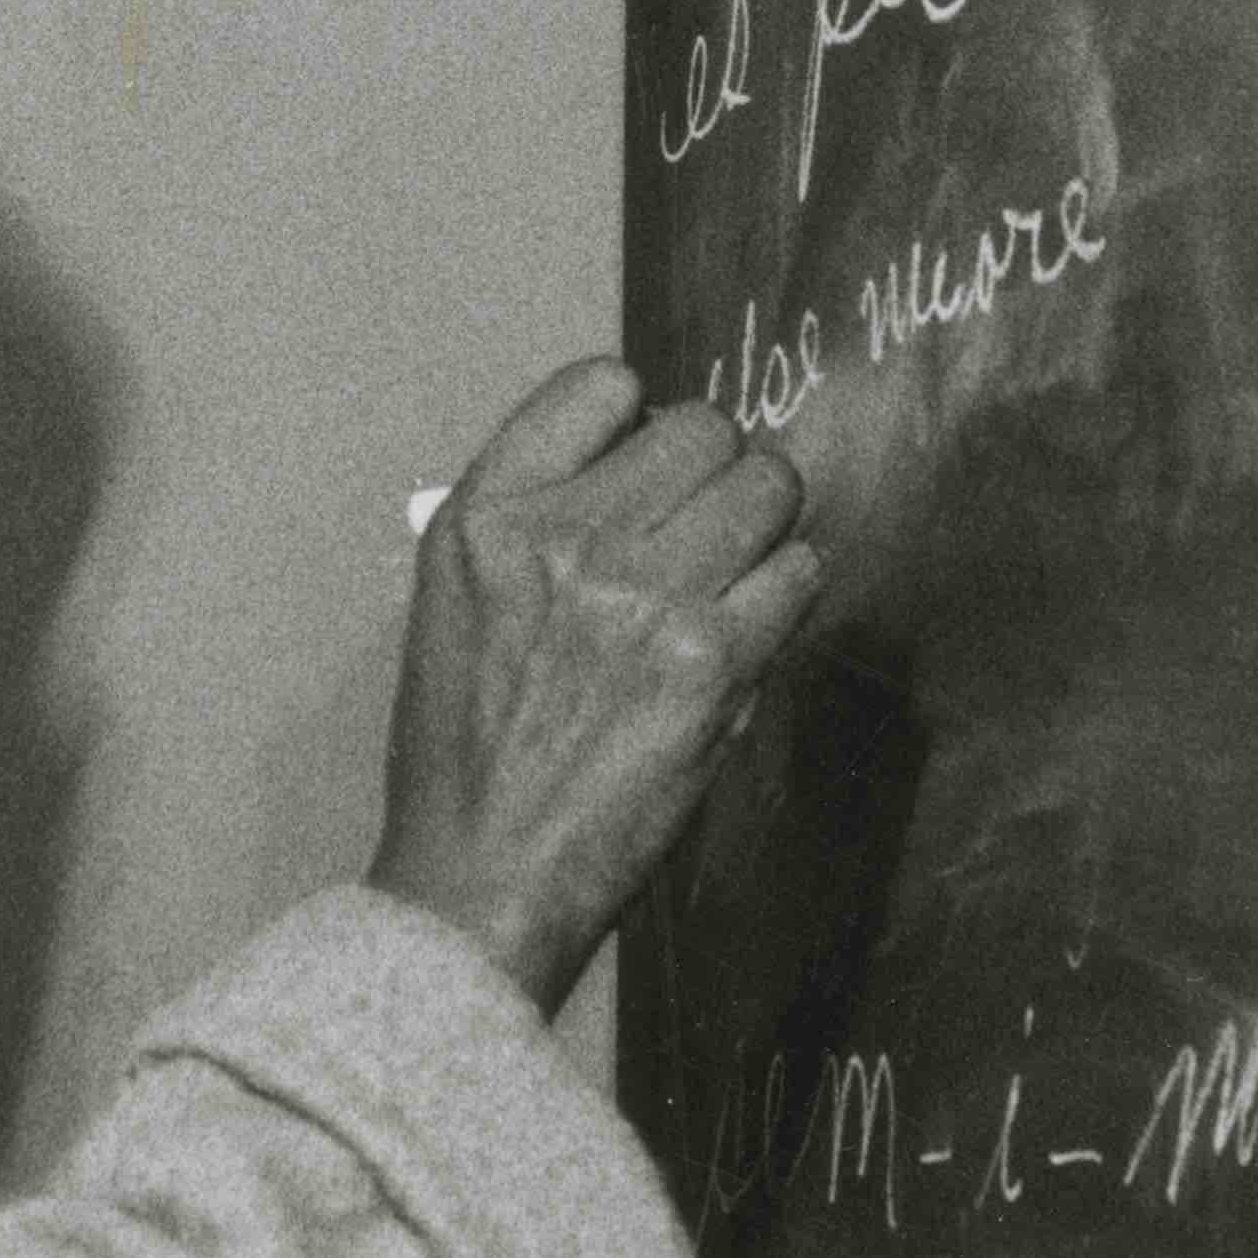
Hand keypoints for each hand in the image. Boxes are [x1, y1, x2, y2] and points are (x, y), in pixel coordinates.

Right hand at [372, 358, 821, 1009]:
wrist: (484, 870)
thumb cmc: (469, 751)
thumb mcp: (458, 602)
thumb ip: (540, 523)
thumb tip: (647, 472)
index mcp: (488, 514)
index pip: (601, 386)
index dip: (637, 423)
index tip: (643, 467)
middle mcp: (565, 536)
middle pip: (702, 428)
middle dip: (714, 471)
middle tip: (702, 528)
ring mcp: (644, 594)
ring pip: (766, 483)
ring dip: (762, 522)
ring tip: (732, 572)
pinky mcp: (712, 659)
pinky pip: (799, 570)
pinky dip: (785, 592)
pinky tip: (746, 628)